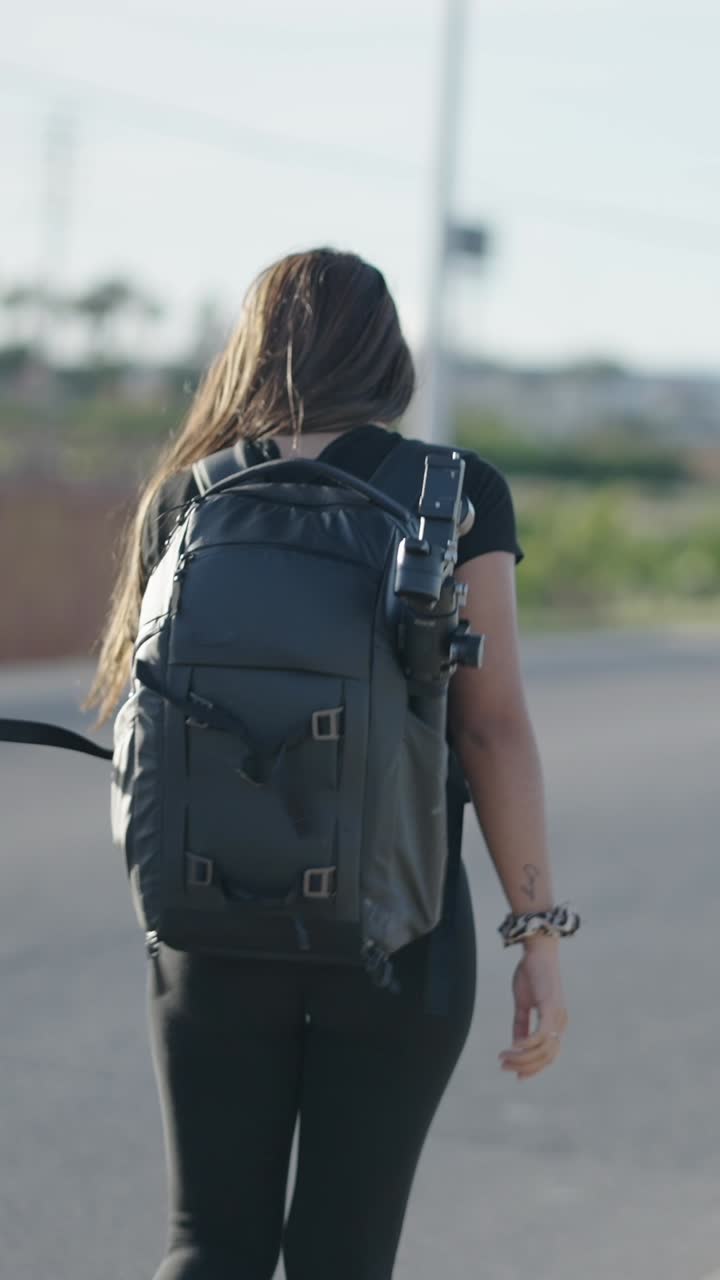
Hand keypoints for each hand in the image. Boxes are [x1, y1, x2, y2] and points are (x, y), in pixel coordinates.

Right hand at [499, 936, 567, 1079]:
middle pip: (547, 1058)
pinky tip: (513, 1046)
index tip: (516, 1076)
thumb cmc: (531, 974)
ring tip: (503, 1057)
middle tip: (504, 1067)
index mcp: (556, 1023)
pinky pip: (541, 1035)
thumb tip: (516, 1045)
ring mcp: (558, 1016)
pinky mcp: (551, 1008)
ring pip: (544, 1050)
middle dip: (525, 1067)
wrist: (537, 951)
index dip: (534, 1069)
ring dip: (522, 1058)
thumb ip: (521, 1024)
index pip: (549, 1055)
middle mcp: (561, 1022)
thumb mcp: (523, 1003)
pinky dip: (526, 1045)